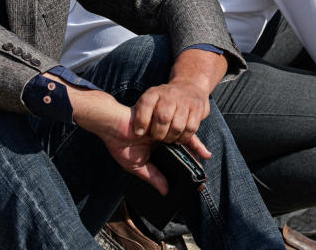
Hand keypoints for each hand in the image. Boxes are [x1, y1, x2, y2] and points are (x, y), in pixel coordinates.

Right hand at [67, 84, 211, 195]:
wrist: (112, 124)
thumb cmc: (121, 144)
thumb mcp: (137, 166)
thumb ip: (153, 177)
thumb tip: (165, 191)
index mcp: (159, 151)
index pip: (175, 161)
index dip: (186, 170)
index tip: (199, 182)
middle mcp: (165, 141)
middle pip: (183, 152)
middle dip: (194, 165)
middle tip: (203, 180)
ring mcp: (167, 131)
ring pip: (185, 143)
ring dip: (193, 155)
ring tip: (200, 170)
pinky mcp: (168, 123)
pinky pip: (182, 131)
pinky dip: (189, 140)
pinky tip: (197, 150)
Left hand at [133, 78, 211, 145]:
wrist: (189, 87)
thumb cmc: (164, 101)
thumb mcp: (150, 101)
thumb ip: (141, 114)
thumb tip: (137, 134)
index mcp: (154, 92)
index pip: (146, 104)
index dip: (141, 121)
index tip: (139, 133)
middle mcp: (170, 94)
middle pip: (163, 118)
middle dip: (158, 133)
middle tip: (156, 139)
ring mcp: (185, 100)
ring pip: (177, 125)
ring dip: (171, 137)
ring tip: (168, 140)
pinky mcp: (198, 108)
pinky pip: (191, 128)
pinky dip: (184, 137)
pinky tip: (179, 139)